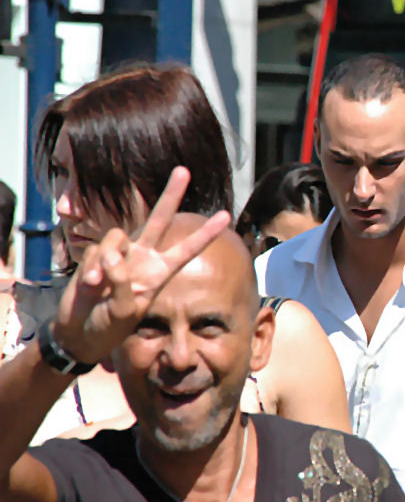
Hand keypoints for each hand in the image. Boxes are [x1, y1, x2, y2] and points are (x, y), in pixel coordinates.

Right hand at [53, 167, 230, 362]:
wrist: (81, 332)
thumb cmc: (111, 325)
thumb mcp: (125, 311)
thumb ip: (123, 285)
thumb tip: (114, 258)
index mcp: (160, 272)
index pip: (188, 249)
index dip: (206, 233)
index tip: (226, 214)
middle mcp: (143, 257)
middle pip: (160, 219)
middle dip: (171, 194)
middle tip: (184, 170)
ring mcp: (119, 254)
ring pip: (117, 236)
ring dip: (108, 259)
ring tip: (100, 285)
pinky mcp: (95, 255)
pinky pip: (95, 251)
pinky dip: (92, 268)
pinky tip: (90, 286)